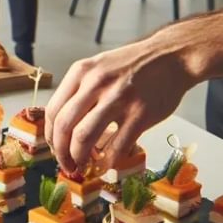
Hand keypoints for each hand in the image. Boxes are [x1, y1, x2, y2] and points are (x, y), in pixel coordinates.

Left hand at [44, 36, 197, 173]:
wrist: (171, 56)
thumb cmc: (133, 65)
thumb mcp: (98, 67)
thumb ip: (80, 91)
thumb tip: (64, 128)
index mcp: (81, 72)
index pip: (52, 111)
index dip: (50, 137)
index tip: (55, 148)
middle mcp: (96, 83)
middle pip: (64, 127)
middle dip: (60, 153)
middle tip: (66, 164)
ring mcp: (119, 99)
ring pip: (84, 138)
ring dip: (79, 158)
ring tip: (83, 166)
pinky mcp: (141, 114)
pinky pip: (117, 146)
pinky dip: (108, 161)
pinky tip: (107, 164)